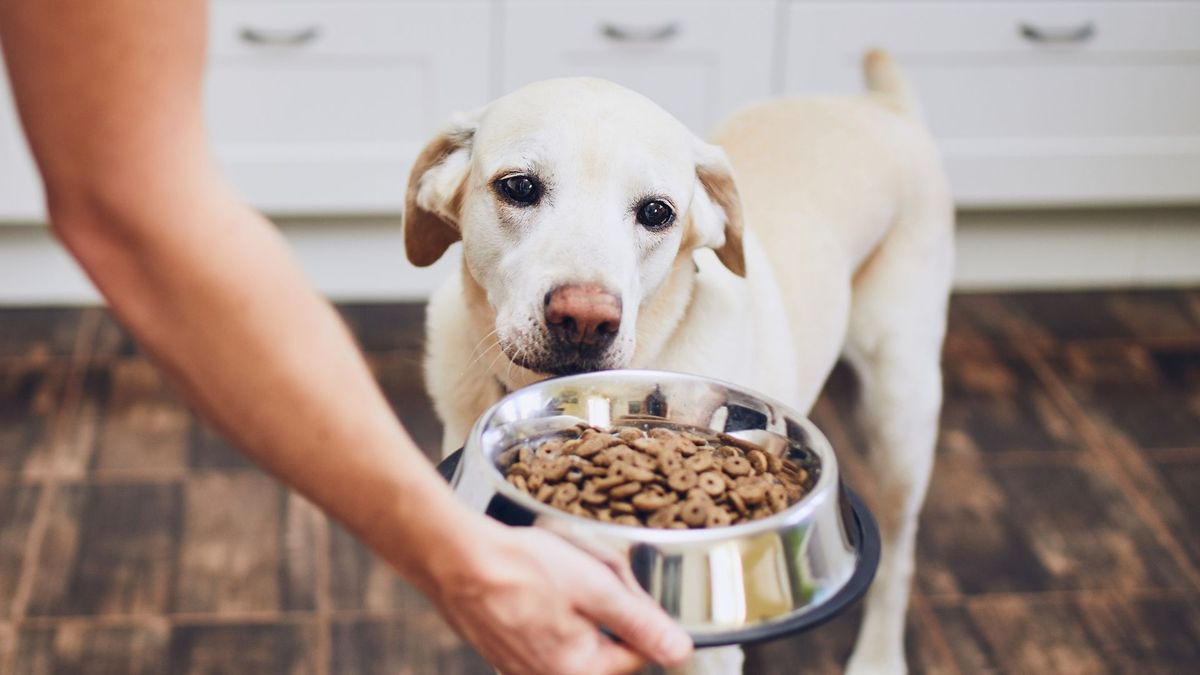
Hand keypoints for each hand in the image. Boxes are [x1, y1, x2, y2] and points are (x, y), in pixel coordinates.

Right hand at [428, 518, 693, 674]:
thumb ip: (641, 622)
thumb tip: (680, 650)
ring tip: (555, 575)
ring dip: (575, 605)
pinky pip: (545, 634)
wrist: (457, 558)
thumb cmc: (521, 568)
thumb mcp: (596, 587)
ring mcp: (525, 670)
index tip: (614, 583)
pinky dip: (547, 609)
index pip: (639, 651)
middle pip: (606, 644)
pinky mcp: (507, 655)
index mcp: (581, 672)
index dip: (634, 609)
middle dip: (603, 606)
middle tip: (583, 572)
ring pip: (576, 636)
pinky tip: (535, 585)